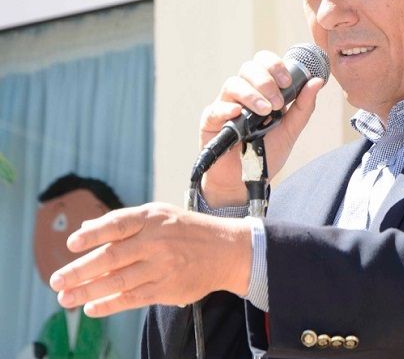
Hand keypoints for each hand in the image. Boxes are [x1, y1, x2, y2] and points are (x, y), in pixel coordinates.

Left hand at [49, 202, 250, 316]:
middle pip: (111, 257)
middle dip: (80, 270)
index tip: (71, 243)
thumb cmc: (186, 230)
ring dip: (88, 291)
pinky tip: (91, 308)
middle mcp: (156, 241)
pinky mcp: (167, 289)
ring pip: (118, 281)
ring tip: (65, 298)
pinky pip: (132, 298)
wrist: (226, 250)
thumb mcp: (160, 215)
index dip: (93, 233)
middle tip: (55, 281)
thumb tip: (85, 228)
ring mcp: (162, 266)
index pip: (118, 223)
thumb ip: (124, 222)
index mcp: (152, 218)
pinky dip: (109, 305)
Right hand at [200, 50, 323, 206]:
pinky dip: (227, 109)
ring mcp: (225, 106)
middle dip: (265, 81)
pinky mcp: (211, 122)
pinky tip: (238, 115)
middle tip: (278, 102)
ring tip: (265, 112)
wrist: (247, 181)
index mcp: (260, 90)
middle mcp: (242, 93)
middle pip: (248, 68)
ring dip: (252, 95)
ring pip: (232, 84)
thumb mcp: (290, 129)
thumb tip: (317, 81)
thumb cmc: (266, 152)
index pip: (263, 62)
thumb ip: (303, 106)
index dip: (275, 65)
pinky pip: (216, 109)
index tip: (288, 82)